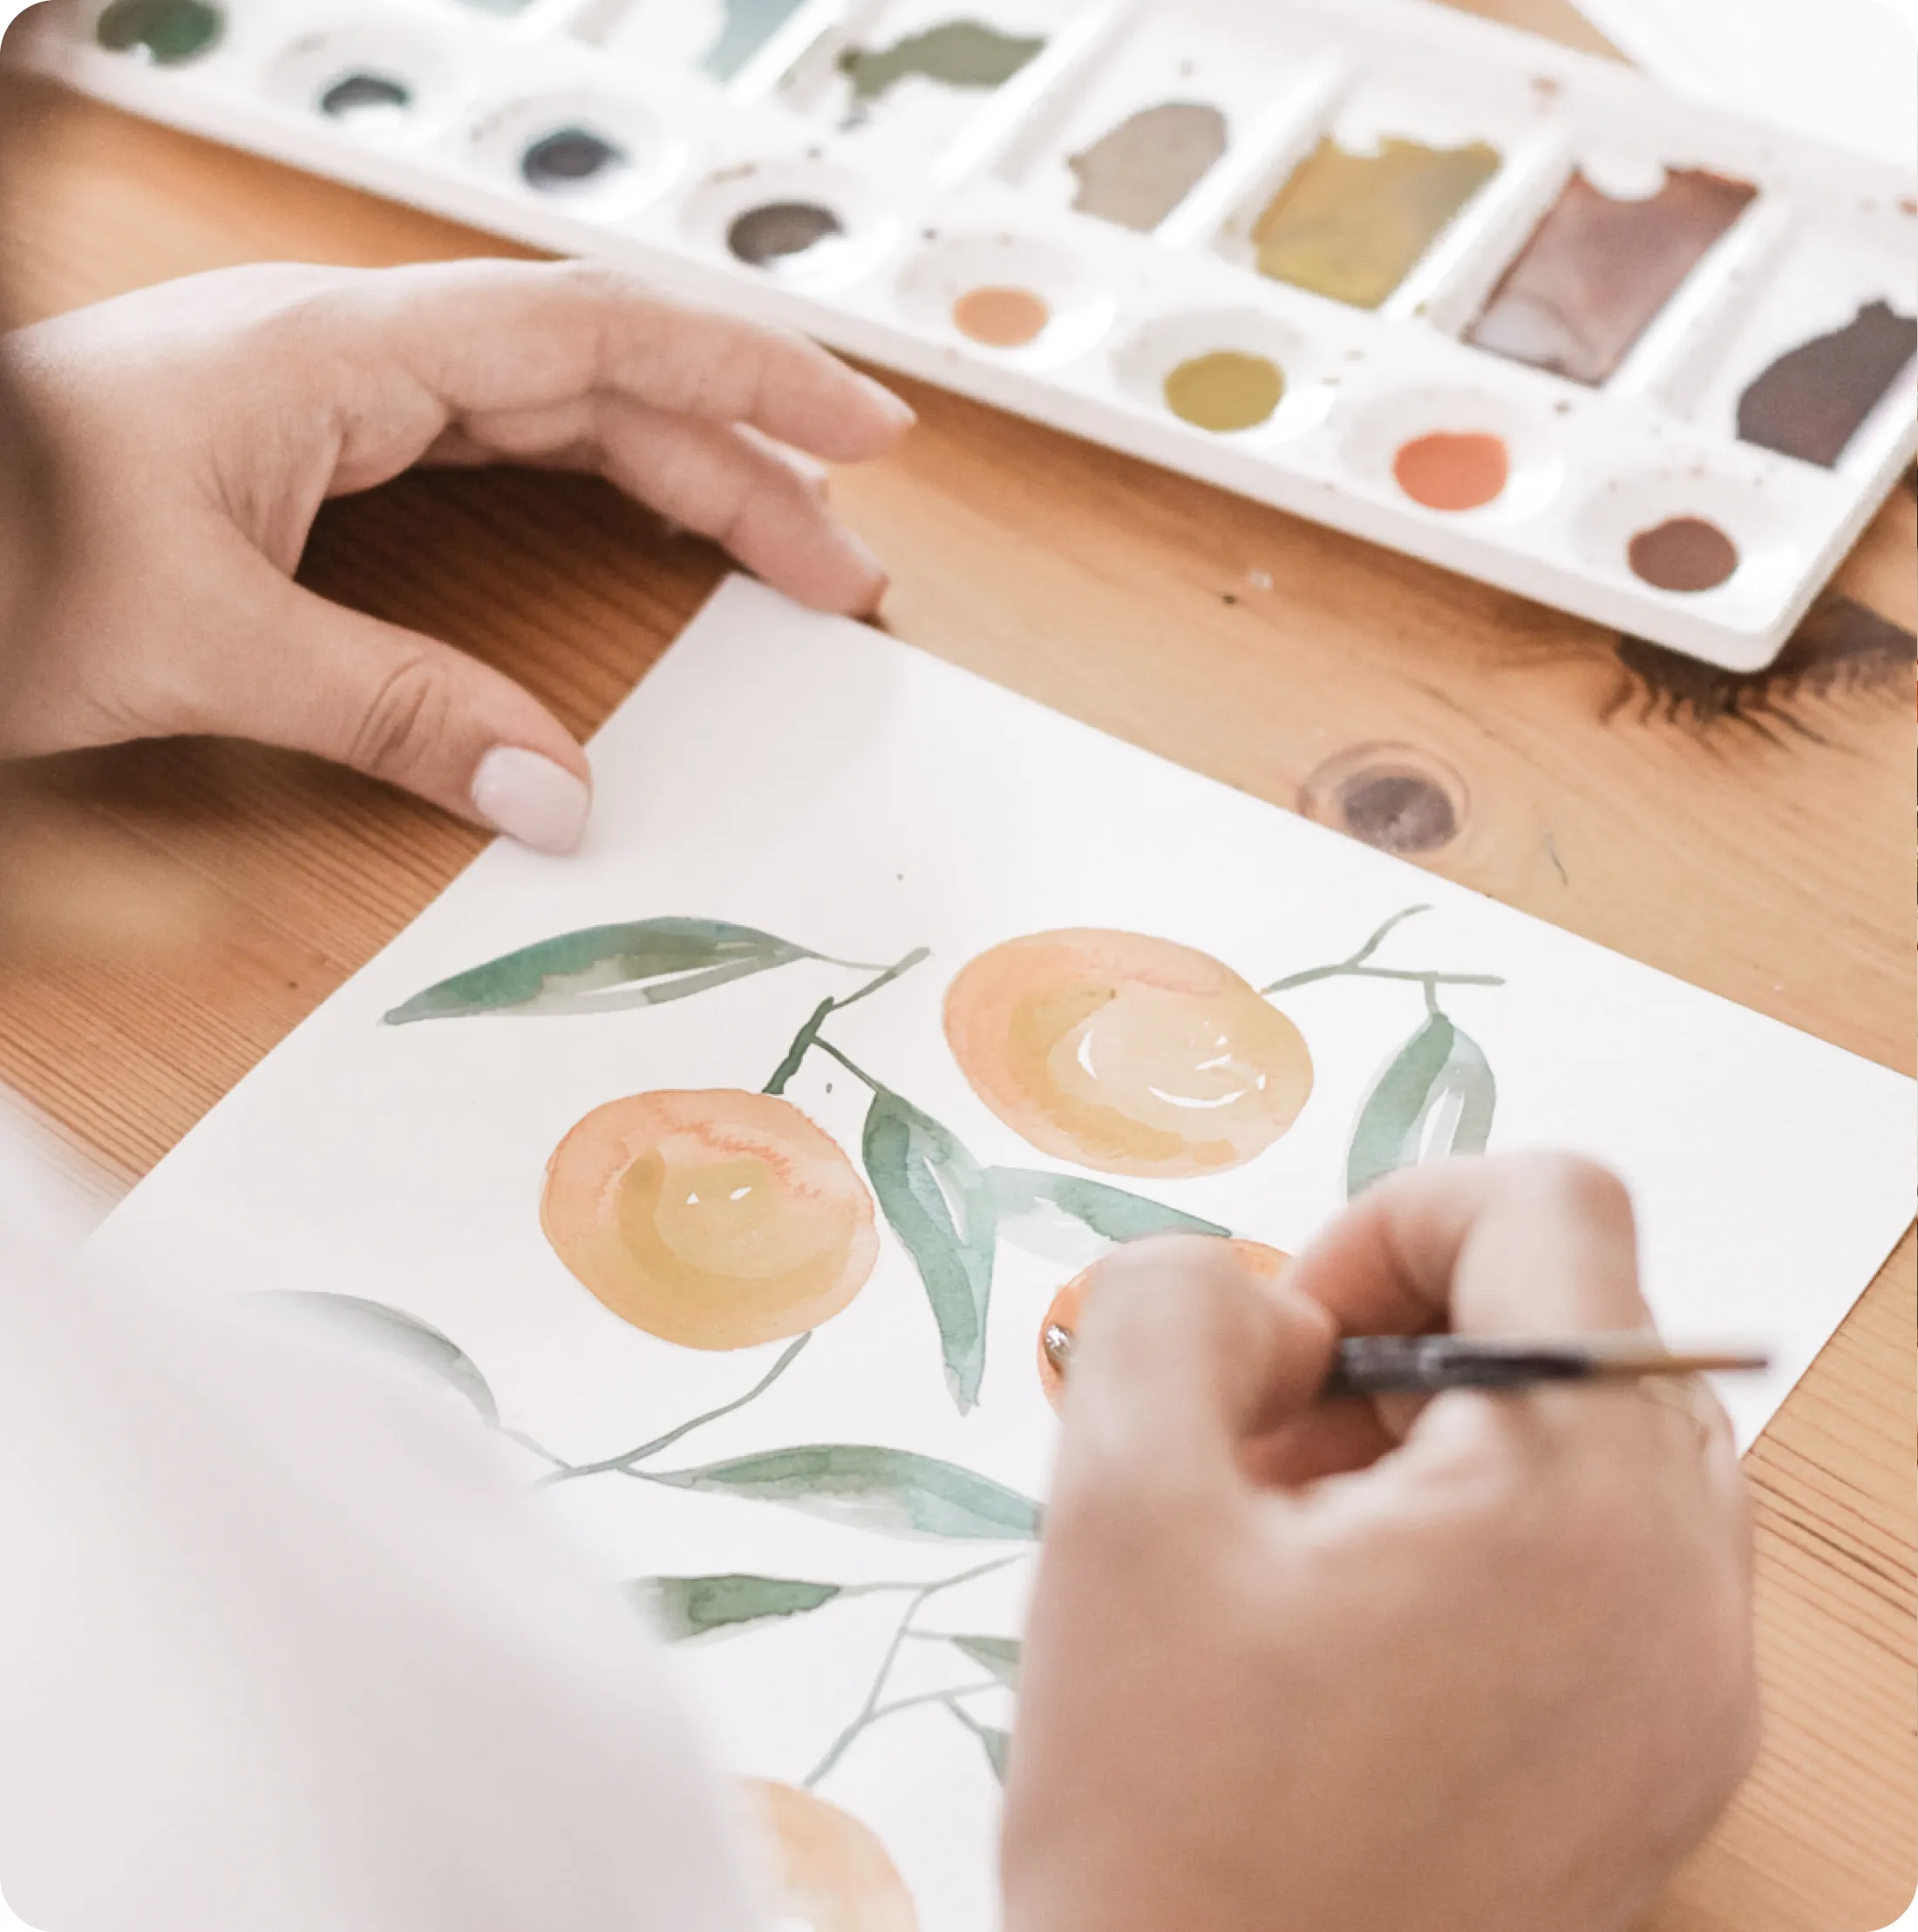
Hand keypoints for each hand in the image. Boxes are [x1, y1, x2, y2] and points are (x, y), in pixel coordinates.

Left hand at [0, 259, 911, 850]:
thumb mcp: (194, 644)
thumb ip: (390, 712)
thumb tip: (556, 794)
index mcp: (341, 350)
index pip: (598, 332)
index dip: (750, 373)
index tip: (864, 429)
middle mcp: (355, 352)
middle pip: (604, 378)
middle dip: (744, 461)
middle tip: (845, 567)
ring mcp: (337, 394)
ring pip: (560, 411)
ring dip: (683, 477)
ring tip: (782, 554)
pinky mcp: (317, 446)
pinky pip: (503, 446)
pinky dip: (599, 488)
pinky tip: (643, 527)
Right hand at [1003, 1155, 1757, 1931]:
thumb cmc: (1170, 1828)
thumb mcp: (1113, 1508)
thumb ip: (1167, 1311)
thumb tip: (1268, 1307)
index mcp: (1577, 1508)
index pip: (1552, 1206)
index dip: (1394, 1219)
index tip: (1289, 1336)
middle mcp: (1685, 1594)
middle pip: (1575, 1321)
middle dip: (1402, 1340)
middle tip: (1267, 1448)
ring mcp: (1693, 1694)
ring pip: (1584, 1439)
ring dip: (1432, 1438)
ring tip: (1293, 1547)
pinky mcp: (1662, 1766)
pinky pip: (1599, 1561)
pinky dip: (1477, 1537)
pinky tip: (1346, 1630)